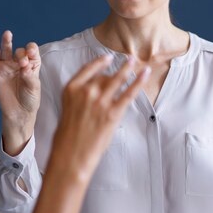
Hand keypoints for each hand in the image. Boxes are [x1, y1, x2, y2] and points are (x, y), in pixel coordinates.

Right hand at [0, 23, 40, 154]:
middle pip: (21, 51)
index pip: (33, 51)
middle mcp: (20, 63)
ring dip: (7, 40)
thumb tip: (23, 66)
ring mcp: (7, 65)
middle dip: (22, 55)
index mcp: (33, 65)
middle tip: (23, 64)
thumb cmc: (30, 100)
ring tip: (8, 33)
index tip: (30, 56)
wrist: (18, 112)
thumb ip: (29, 75)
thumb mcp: (33, 88)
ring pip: (7, 48)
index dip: (32, 51)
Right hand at [49, 55, 149, 181]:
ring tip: (134, 62)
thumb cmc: (68, 136)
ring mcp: (100, 101)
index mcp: (72, 89)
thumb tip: (97, 89)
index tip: (108, 57)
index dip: (100, 62)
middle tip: (126, 65)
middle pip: (104, 76)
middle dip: (114, 74)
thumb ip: (80, 96)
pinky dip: (139, 81)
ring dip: (128, 68)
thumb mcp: (67, 108)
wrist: (71, 154)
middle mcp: (86, 91)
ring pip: (118, 79)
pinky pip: (129, 92)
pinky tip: (145, 73)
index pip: (89, 68)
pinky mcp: (113, 112)